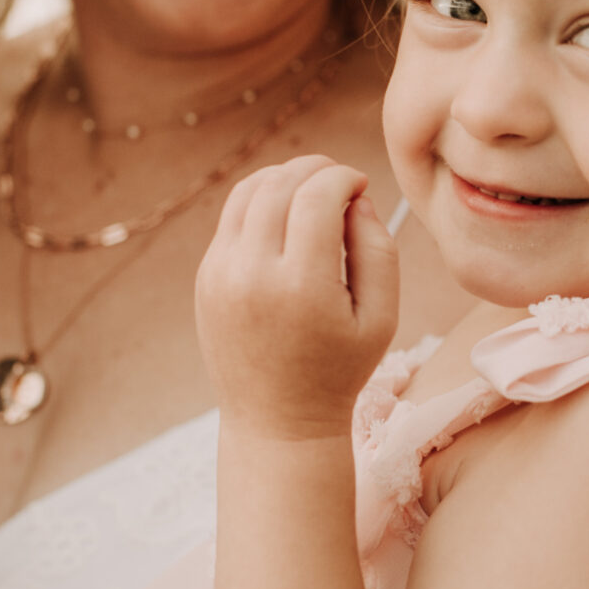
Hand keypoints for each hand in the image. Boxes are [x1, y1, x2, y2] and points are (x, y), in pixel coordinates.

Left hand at [196, 155, 398, 439]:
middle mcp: (252, 274)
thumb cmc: (338, 369)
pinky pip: (231, 218)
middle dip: (316, 169)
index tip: (361, 185)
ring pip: (248, 191)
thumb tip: (357, 198)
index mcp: (301, 286)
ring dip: (283, 177)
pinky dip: (260, 203)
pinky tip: (286, 218)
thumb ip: (379, 249)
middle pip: (280, 184)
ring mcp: (220, 274)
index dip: (344, 177)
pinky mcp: (206, 277)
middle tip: (340, 180)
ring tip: (312, 190)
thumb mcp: (382, 317)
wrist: (276, 420)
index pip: (317, 196)